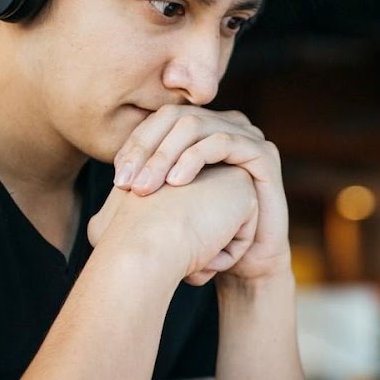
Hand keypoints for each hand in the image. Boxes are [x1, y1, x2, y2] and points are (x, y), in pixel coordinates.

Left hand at [110, 106, 289, 281]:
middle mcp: (225, 125)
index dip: (135, 144)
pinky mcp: (263, 153)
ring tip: (146, 188)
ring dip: (164, 155)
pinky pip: (223, 142)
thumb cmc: (206, 234)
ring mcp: (247, 136)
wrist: (246, 262)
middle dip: (146, 149)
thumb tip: (115, 171)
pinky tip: (176, 182)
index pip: (160, 120)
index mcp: (203, 130)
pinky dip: (194, 158)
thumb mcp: (169, 203)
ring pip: (195, 125)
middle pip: (175, 117)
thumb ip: (148, 179)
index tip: (117, 180)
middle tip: (126, 184)